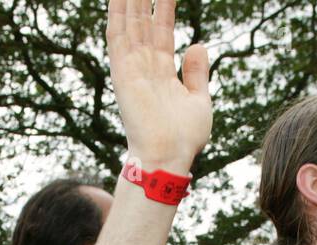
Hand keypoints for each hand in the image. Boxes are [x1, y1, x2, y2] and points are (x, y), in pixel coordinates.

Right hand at [107, 0, 211, 173]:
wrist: (170, 156)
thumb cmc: (185, 137)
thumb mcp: (199, 100)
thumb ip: (197, 73)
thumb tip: (197, 44)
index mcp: (161, 71)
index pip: (161, 29)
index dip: (164, 7)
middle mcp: (144, 66)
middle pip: (143, 21)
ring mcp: (132, 68)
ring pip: (129, 22)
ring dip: (130, 0)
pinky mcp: (123, 72)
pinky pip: (117, 36)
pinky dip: (117, 14)